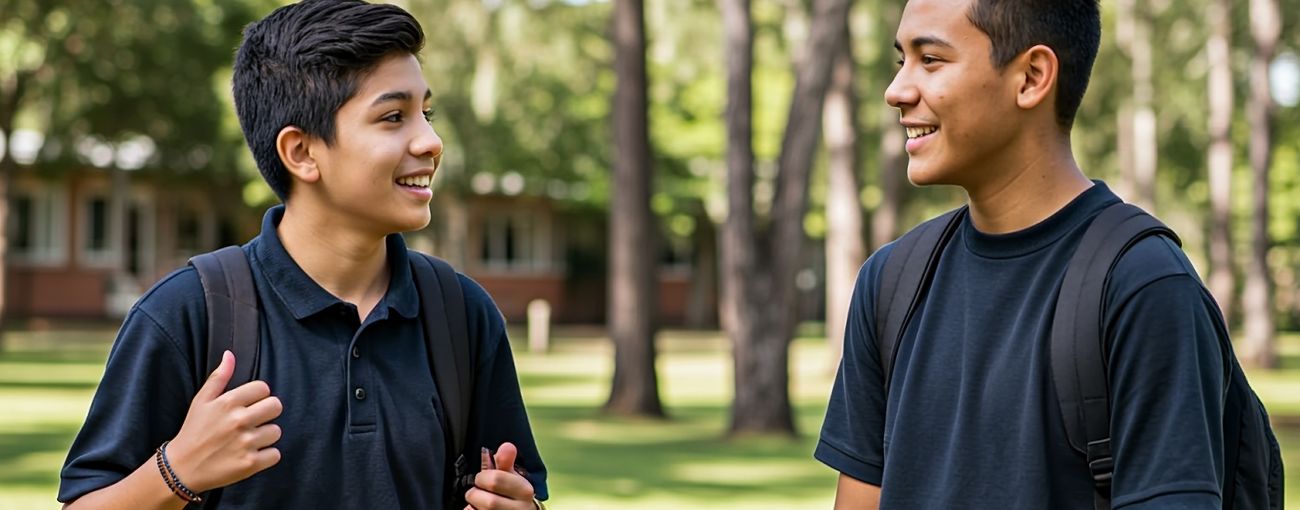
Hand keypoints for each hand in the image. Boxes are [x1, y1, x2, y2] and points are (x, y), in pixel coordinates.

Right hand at [165, 351, 282, 492]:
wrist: (182, 468)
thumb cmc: (193, 431)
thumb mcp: (201, 401)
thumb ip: (218, 377)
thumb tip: (230, 354)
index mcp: (228, 402)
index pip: (264, 388)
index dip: (258, 396)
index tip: (249, 405)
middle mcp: (239, 420)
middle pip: (276, 406)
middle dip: (266, 413)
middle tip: (253, 421)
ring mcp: (246, 442)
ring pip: (276, 431)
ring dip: (265, 436)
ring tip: (248, 440)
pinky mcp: (250, 464)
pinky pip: (275, 454)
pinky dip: (266, 456)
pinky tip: (251, 454)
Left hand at [465, 442, 537, 509]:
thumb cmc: (514, 494)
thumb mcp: (511, 476)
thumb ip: (505, 461)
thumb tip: (507, 446)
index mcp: (524, 491)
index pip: (496, 480)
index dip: (483, 478)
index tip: (483, 478)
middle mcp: (520, 508)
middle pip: (489, 501)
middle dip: (476, 494)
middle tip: (478, 491)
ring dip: (473, 505)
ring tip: (478, 501)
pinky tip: (477, 509)